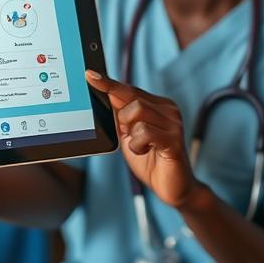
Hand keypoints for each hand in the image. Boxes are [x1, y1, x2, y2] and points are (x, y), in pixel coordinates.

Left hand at [85, 70, 199, 207]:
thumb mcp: (129, 135)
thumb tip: (104, 95)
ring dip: (131, 134)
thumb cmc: (150, 160)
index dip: (108, 82)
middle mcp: (169, 110)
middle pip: (132, 98)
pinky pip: (145, 132)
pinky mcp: (174, 140)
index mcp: (158, 105)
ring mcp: (174, 124)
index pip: (129, 89)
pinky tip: (145, 152)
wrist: (172, 187)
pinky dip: (137, 144)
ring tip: (140, 146)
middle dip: (122, 119)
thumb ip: (120, 117)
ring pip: (137, 112)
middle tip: (129, 136)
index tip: (89, 75)